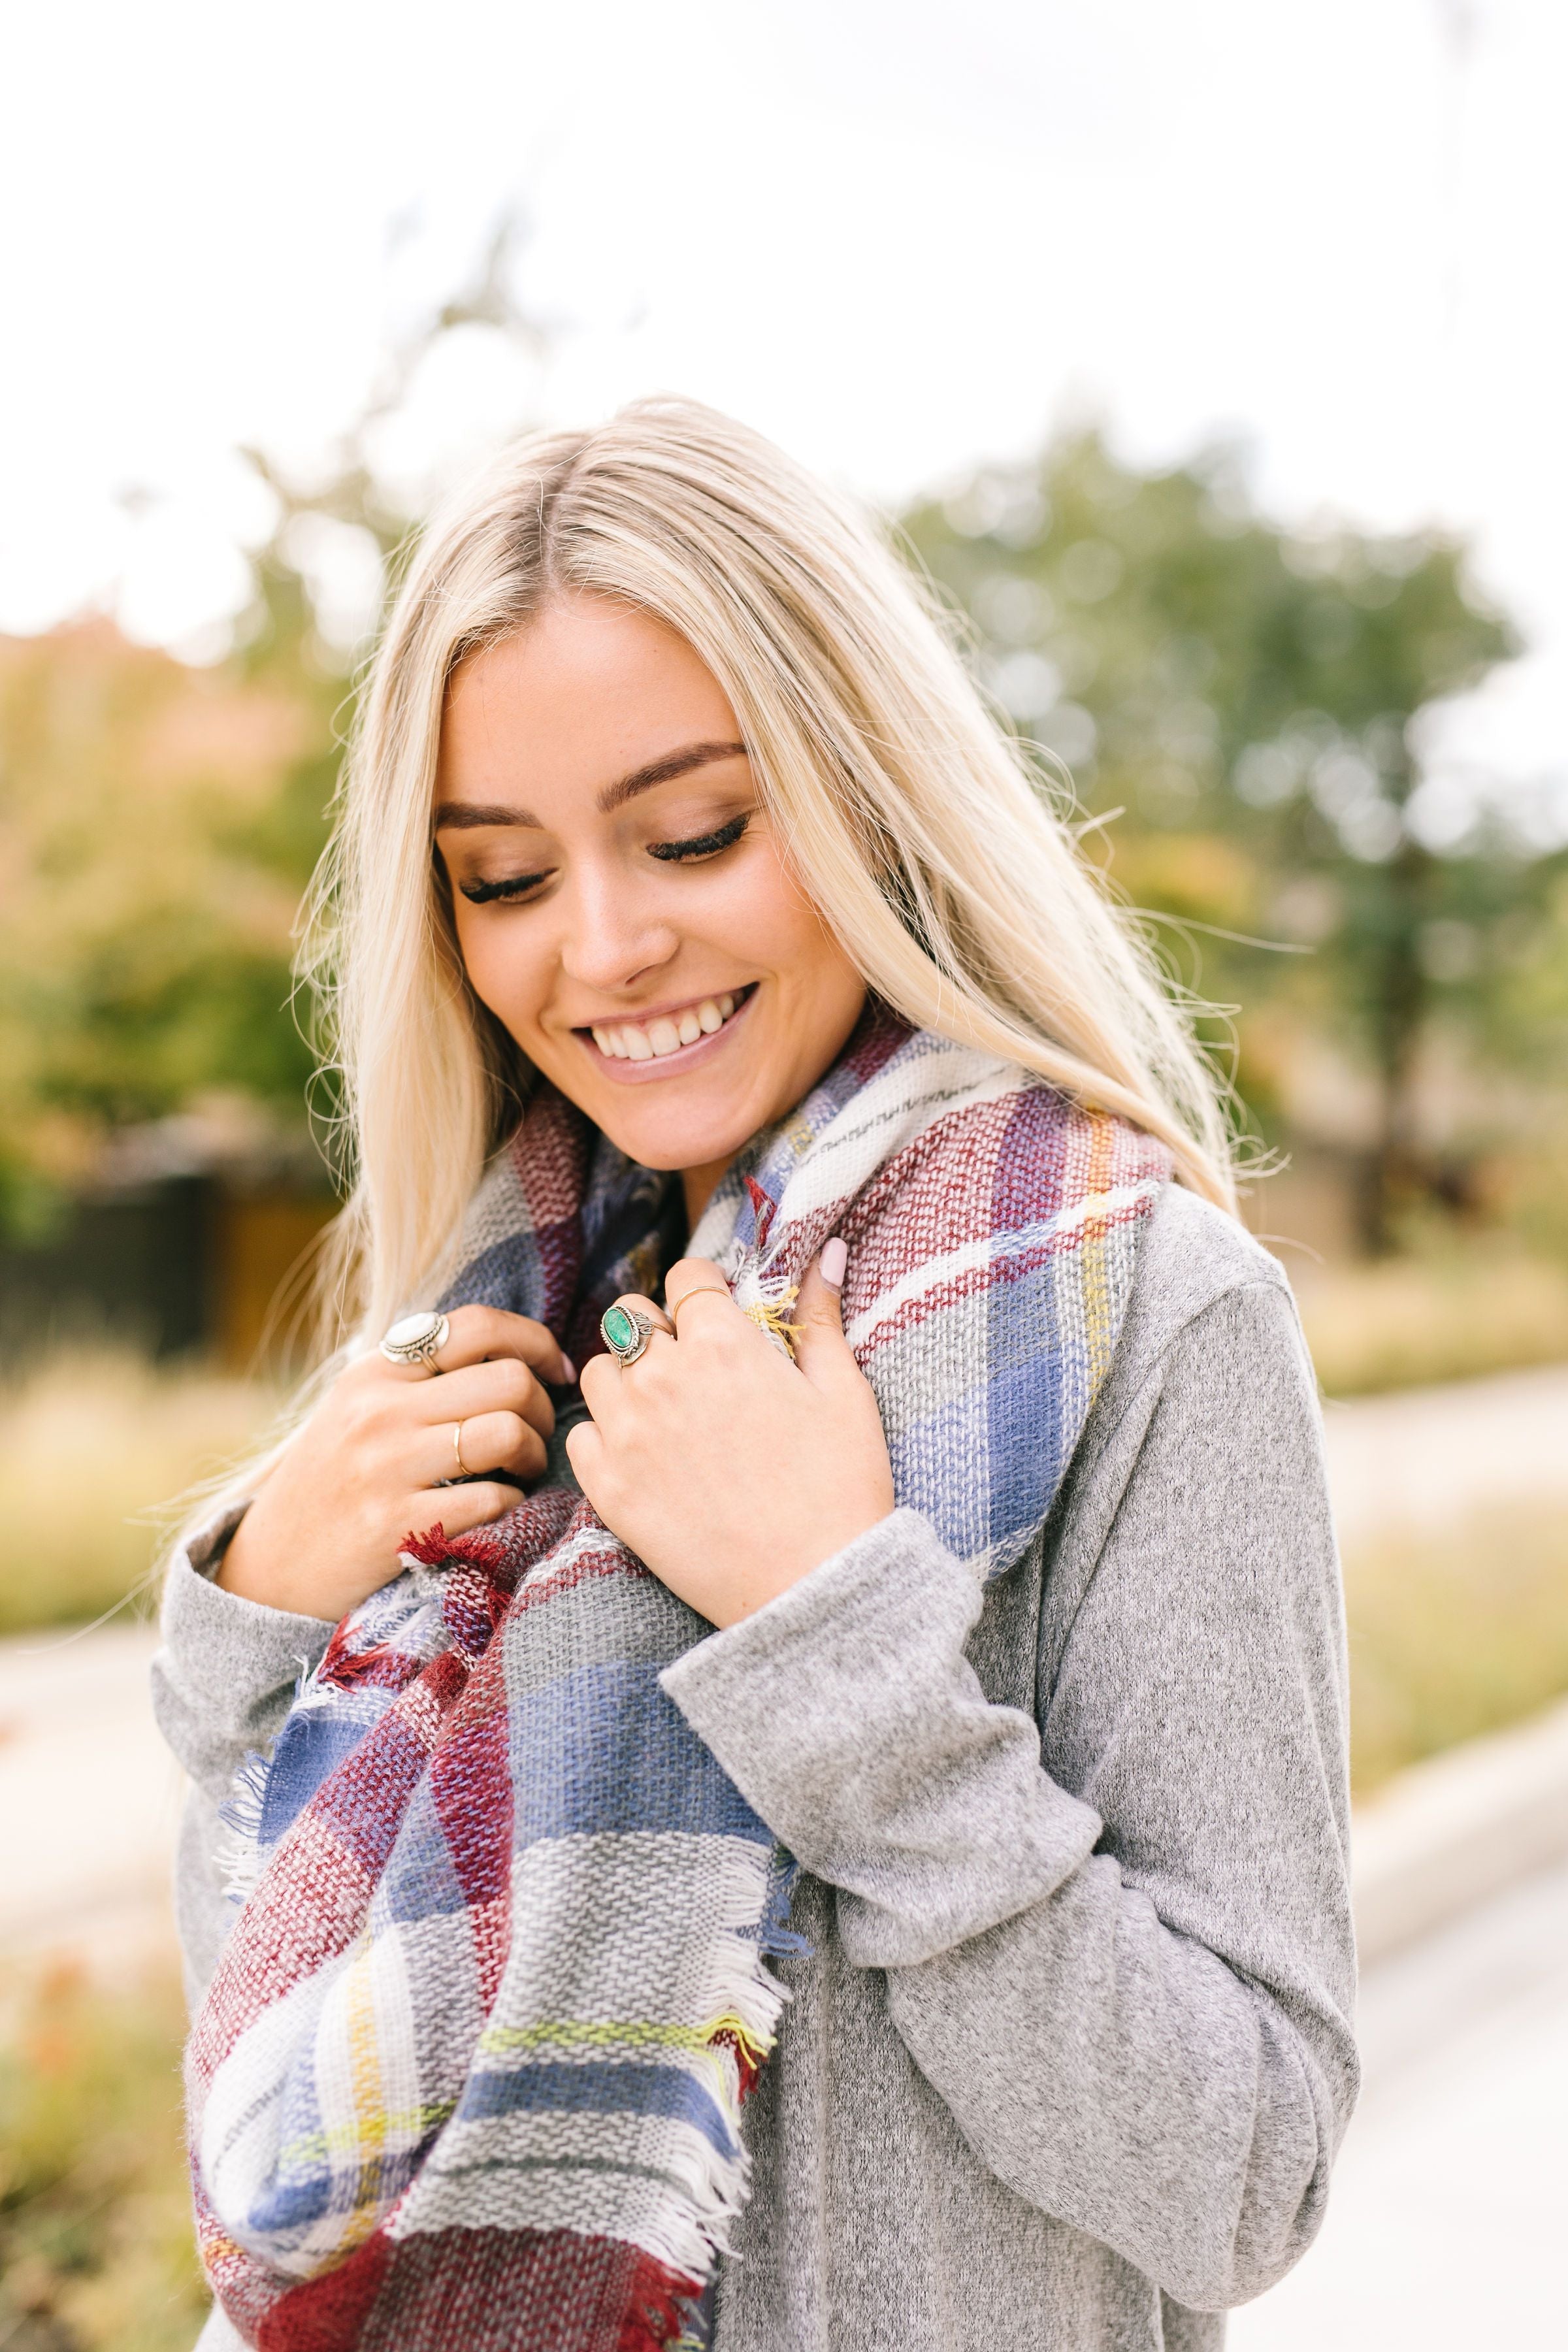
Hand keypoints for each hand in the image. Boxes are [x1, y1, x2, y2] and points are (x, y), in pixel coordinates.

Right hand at [217, 1306, 572, 1622]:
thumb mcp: (358, 1408)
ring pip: (507, 1433)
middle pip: (508, 1380)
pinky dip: (512, 1505)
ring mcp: (386, 1468)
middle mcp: (380, 1411)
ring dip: (534, 1455)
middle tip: (535, 1435)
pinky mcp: (397, 1526)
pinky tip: (498, 1510)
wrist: (271, 1570)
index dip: (535, 1342)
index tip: (557, 1371)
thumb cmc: (334, 1482)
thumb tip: (513, 1353)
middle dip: (542, 1407)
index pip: (477, 1325)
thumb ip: (421, 1375)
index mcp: (377, 1372)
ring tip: (522, 1471)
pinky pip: (492, 1500)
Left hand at [566, 1247, 894, 1627]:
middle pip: (630, 1317)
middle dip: (656, 1329)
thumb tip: (825, 1250)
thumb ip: (821, 1317)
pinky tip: (643, 1456)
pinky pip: (580, 1436)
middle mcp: (665, 1377)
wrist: (815, 1587)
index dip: (703, 1292)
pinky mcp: (608, 1488)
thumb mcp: (845, 1392)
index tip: (715, 1315)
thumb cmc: (842, 1486)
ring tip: (665, 1413)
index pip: (686, 1277)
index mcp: (725, 1344)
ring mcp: (629, 1433)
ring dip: (625, 1380)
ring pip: (598, 1373)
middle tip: (690, 1367)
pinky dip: (604, 1438)